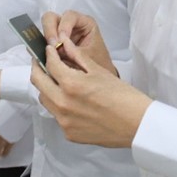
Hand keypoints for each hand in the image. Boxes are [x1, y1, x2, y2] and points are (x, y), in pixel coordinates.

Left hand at [31, 35, 151, 147]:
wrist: (138, 124)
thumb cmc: (123, 96)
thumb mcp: (99, 71)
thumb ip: (77, 56)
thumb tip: (64, 43)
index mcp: (71, 84)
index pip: (49, 63)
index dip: (47, 53)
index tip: (48, 50)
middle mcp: (63, 104)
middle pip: (38, 81)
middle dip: (38, 68)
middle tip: (42, 62)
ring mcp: (64, 121)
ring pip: (44, 99)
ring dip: (46, 87)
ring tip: (56, 81)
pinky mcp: (69, 133)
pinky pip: (56, 115)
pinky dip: (59, 105)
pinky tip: (71, 101)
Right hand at [41, 10, 116, 75]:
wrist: (100, 77)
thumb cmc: (99, 64)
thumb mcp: (88, 57)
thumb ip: (72, 52)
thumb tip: (55, 50)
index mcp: (84, 23)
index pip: (69, 16)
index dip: (63, 26)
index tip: (61, 41)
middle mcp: (70, 25)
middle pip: (52, 18)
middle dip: (50, 31)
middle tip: (51, 46)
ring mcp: (60, 33)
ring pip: (45, 28)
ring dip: (45, 40)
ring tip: (48, 53)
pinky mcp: (53, 43)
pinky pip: (43, 41)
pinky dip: (41, 47)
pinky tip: (45, 56)